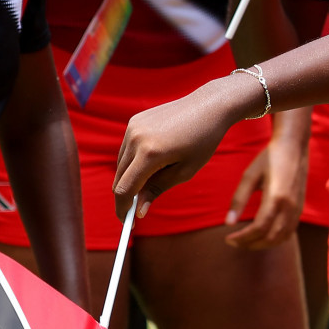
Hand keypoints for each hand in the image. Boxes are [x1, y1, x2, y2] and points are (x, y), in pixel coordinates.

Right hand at [114, 78, 246, 213]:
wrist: (209, 106)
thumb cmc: (203, 141)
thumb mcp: (185, 171)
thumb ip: (158, 189)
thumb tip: (139, 210)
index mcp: (150, 153)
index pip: (125, 189)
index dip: (123, 208)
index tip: (127, 222)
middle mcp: (136, 138)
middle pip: (120, 177)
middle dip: (126, 195)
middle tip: (137, 209)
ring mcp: (132, 127)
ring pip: (121, 163)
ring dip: (130, 177)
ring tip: (152, 181)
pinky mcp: (134, 121)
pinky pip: (127, 148)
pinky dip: (133, 160)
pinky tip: (153, 160)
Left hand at [224, 120, 306, 249]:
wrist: (293, 146)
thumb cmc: (268, 158)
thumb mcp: (249, 176)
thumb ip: (238, 200)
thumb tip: (228, 223)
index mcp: (276, 198)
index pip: (259, 228)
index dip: (242, 238)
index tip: (227, 238)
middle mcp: (290, 206)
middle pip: (270, 237)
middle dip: (250, 244)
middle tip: (233, 242)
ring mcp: (298, 208)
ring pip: (282, 238)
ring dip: (263, 244)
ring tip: (246, 241)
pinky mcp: (300, 208)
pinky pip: (289, 231)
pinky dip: (275, 239)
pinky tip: (263, 235)